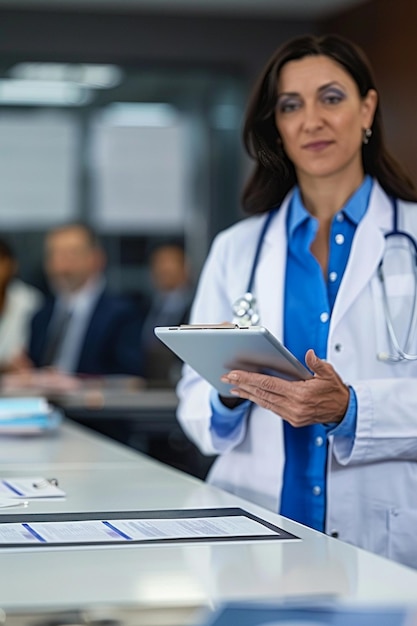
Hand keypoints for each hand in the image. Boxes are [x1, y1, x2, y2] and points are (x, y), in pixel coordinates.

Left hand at [220, 349, 349, 427]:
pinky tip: (251, 394)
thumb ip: (317, 363)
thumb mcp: (329, 373)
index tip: (235, 374)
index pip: (268, 384)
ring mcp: (292, 415)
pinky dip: (259, 400)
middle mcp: (294, 407)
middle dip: (242, 385)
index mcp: (300, 395)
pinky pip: (271, 408)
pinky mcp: (292, 420)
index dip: (249, 378)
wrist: (345, 411)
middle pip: (262, 394)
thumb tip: (309, 354)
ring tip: (233, 386)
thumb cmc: (335, 390)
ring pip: (264, 403)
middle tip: (226, 378)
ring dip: (248, 394)